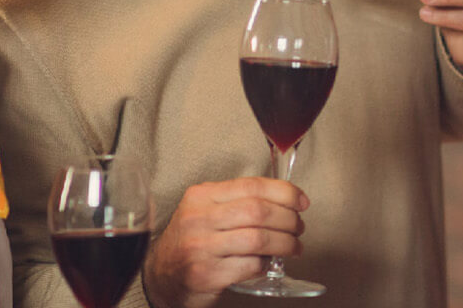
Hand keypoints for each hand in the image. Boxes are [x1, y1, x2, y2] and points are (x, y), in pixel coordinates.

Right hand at [142, 177, 308, 307]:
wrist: (161, 276)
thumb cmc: (193, 241)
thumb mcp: (206, 211)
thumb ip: (237, 200)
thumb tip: (287, 198)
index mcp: (201, 196)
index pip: (252, 185)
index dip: (285, 192)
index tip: (302, 201)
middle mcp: (198, 218)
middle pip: (259, 211)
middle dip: (289, 219)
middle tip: (299, 228)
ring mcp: (199, 247)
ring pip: (258, 238)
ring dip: (286, 243)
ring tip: (294, 247)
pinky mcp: (205, 274)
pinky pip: (250, 265)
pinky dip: (267, 264)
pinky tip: (269, 263)